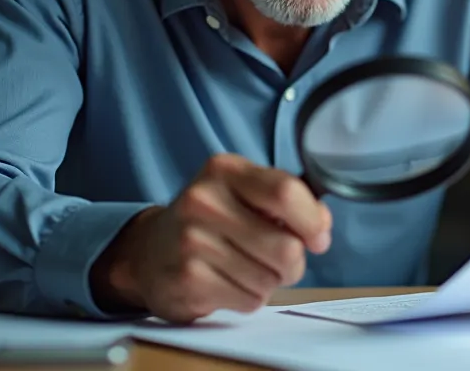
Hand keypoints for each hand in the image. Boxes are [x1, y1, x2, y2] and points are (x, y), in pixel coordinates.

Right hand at [90, 153, 331, 322]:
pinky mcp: (188, 280)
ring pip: (270, 278)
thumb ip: (287, 201)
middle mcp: (203, 200)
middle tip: (277, 259)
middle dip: (293, 262)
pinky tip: (227, 283)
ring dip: (269, 281)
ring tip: (244, 268)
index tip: (318, 237)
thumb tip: (321, 227)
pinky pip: (250, 299)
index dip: (313, 221)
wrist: (148, 252)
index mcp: (225, 170)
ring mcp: (192, 241)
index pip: (286, 193)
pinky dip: (249, 297)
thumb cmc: (211, 222)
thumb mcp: (244, 193)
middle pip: (286, 246)